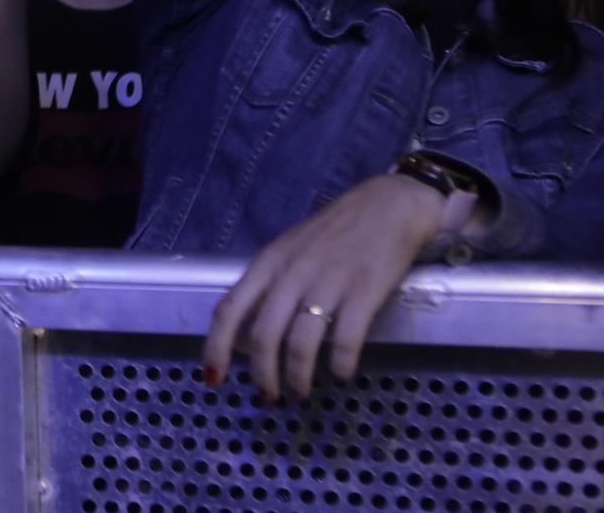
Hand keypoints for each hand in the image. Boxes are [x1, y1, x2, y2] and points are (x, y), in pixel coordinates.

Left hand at [203, 174, 440, 401]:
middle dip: (262, 374)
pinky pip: (345, 340)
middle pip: (263, 335)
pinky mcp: (365, 292)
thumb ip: (269, 285)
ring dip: (297, 378)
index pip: (230, 308)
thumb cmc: (335, 232)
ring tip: (300, 394)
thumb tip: (246, 333)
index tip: (214, 378)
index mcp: (269, 262)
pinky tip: (341, 375)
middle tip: (269, 397)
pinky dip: (340, 365)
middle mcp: (293, 273)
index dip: (217, 347)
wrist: (389, 206)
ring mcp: (329, 282)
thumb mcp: (290, 250)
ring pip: (300, 343)